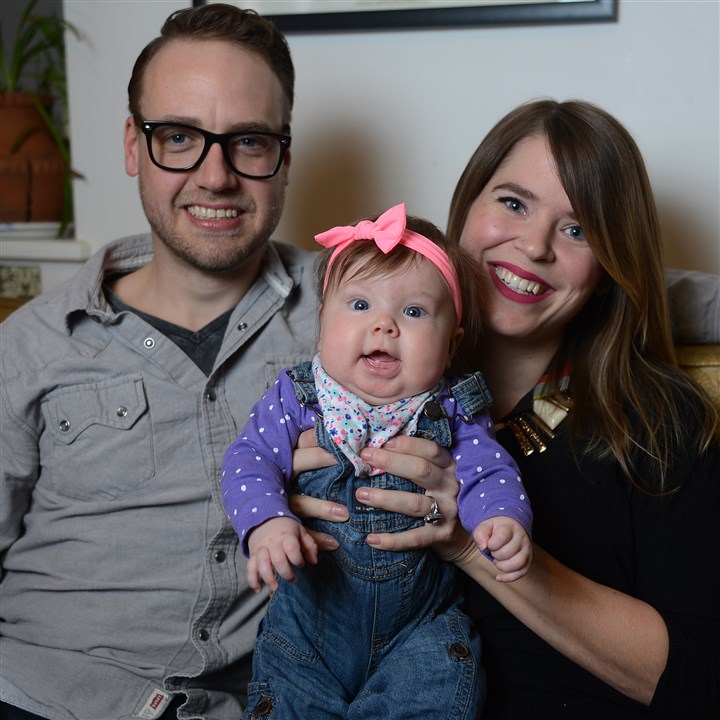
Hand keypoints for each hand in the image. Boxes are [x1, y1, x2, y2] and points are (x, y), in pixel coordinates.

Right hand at [247, 517, 317, 592]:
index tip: (301, 564)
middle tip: (293, 579)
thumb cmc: (285, 528)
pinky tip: (258, 589)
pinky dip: (252, 580)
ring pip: (262, 564)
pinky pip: (250, 568)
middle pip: (278, 560)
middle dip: (286, 573)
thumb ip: (310, 546)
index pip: (292, 549)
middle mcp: (272, 543)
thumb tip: (314, 561)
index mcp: (286, 536)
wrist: (264, 518)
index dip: (298, 560)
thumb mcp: (301, 531)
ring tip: (275, 586)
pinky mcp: (253, 555)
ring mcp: (261, 549)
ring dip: (268, 578)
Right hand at [289, 429, 347, 551]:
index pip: (302, 440)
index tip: (342, 434)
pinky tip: (334, 543)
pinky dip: (316, 538)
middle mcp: (283, 475)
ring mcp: (281, 499)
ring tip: (345, 514)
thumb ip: (321, 449)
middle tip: (343, 459)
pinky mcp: (284, 522)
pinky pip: (299, 530)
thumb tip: (355, 437)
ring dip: (321, 507)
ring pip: (299, 501)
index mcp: (289, 456)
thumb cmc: (296, 478)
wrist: (263, 515)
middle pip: (297, 463)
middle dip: (318, 459)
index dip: (318, 436)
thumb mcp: (302, 461)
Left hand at [353, 435, 464, 551]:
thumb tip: (380, 447)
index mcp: (449, 467)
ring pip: (414, 503)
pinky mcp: (441, 535)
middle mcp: (450, 486)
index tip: (383, 442)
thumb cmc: (440, 495)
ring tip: (361, 494)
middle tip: (365, 457)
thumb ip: (418, 461)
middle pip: (421, 471)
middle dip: (391, 462)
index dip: (407, 445)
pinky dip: (393, 540)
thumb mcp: (437, 474)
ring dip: (385, 499)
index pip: (431, 450)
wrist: (465, 536)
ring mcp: (448, 511)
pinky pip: (415, 538)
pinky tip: (372, 539)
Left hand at [473, 517, 532, 581]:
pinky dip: (508, 577)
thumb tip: (483, 547)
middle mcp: (521, 538)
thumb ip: (480, 534)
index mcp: (510, 528)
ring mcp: (527, 550)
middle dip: (495, 556)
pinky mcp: (528, 561)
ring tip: (497, 561)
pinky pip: (521, 573)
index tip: (489, 544)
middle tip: (493, 552)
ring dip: (502, 566)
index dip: (491, 545)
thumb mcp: (485, 527)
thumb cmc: (496, 530)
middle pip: (508, 553)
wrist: (511, 529)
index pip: (501, 537)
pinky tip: (498, 577)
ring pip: (517, 564)